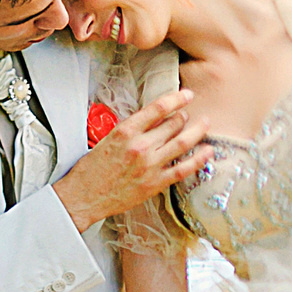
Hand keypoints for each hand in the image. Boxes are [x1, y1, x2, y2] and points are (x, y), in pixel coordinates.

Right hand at [54, 89, 213, 229]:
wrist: (84, 196)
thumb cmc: (91, 168)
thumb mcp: (108, 139)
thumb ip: (131, 129)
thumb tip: (153, 120)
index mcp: (125, 131)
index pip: (158, 108)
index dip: (177, 98)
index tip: (187, 94)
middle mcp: (140, 146)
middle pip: (173, 124)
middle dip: (184, 116)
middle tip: (188, 114)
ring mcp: (150, 165)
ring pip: (183, 142)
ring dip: (197, 131)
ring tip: (205, 124)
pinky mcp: (155, 183)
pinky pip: (184, 169)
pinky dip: (199, 159)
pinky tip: (208, 151)